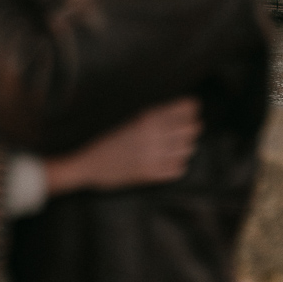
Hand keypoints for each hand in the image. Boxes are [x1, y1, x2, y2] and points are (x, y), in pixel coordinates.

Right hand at [43, 98, 201, 194]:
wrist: (88, 164)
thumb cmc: (106, 140)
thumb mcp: (129, 121)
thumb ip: (151, 117)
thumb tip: (177, 112)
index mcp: (146, 119)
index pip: (180, 110)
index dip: (191, 108)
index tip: (195, 107)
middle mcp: (153, 136)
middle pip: (188, 129)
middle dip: (193, 127)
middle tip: (194, 126)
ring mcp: (154, 156)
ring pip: (186, 150)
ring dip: (187, 146)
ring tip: (185, 145)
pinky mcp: (151, 174)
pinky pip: (177, 169)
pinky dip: (179, 165)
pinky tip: (175, 162)